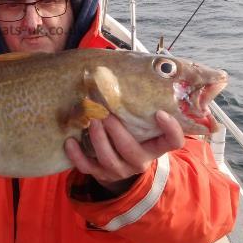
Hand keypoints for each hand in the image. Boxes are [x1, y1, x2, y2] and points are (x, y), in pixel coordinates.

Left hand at [65, 110, 183, 192]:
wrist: (120, 163)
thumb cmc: (131, 133)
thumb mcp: (140, 124)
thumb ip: (139, 108)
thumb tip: (128, 68)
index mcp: (155, 147)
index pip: (173, 142)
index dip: (170, 129)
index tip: (160, 113)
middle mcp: (140, 161)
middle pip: (132, 151)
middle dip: (118, 132)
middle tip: (106, 114)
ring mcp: (120, 170)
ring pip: (109, 160)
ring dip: (98, 139)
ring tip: (91, 121)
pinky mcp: (100, 174)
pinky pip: (87, 168)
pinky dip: (77, 155)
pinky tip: (70, 141)